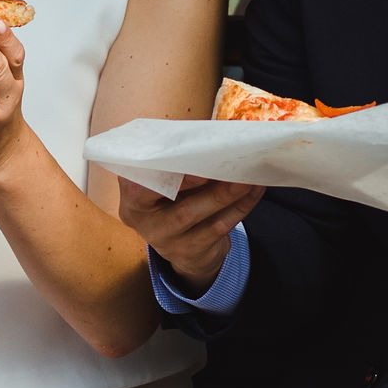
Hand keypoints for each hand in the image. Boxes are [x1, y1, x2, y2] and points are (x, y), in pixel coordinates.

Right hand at [113, 172, 263, 290]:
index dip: (163, 176)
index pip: (137, 188)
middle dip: (203, 187)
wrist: (182, 246)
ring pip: (201, 218)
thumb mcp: (165, 184)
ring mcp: (169, 241)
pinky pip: (219, 227)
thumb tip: (215, 135)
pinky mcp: (192, 252)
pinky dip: (240, 207)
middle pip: (176, 208)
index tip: (187, 160)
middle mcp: (146, 224)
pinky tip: (254, 190)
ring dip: (227, 195)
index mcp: (133, 200)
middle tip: (226, 166)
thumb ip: (177, 164)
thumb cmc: (173, 200)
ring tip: (248, 178)